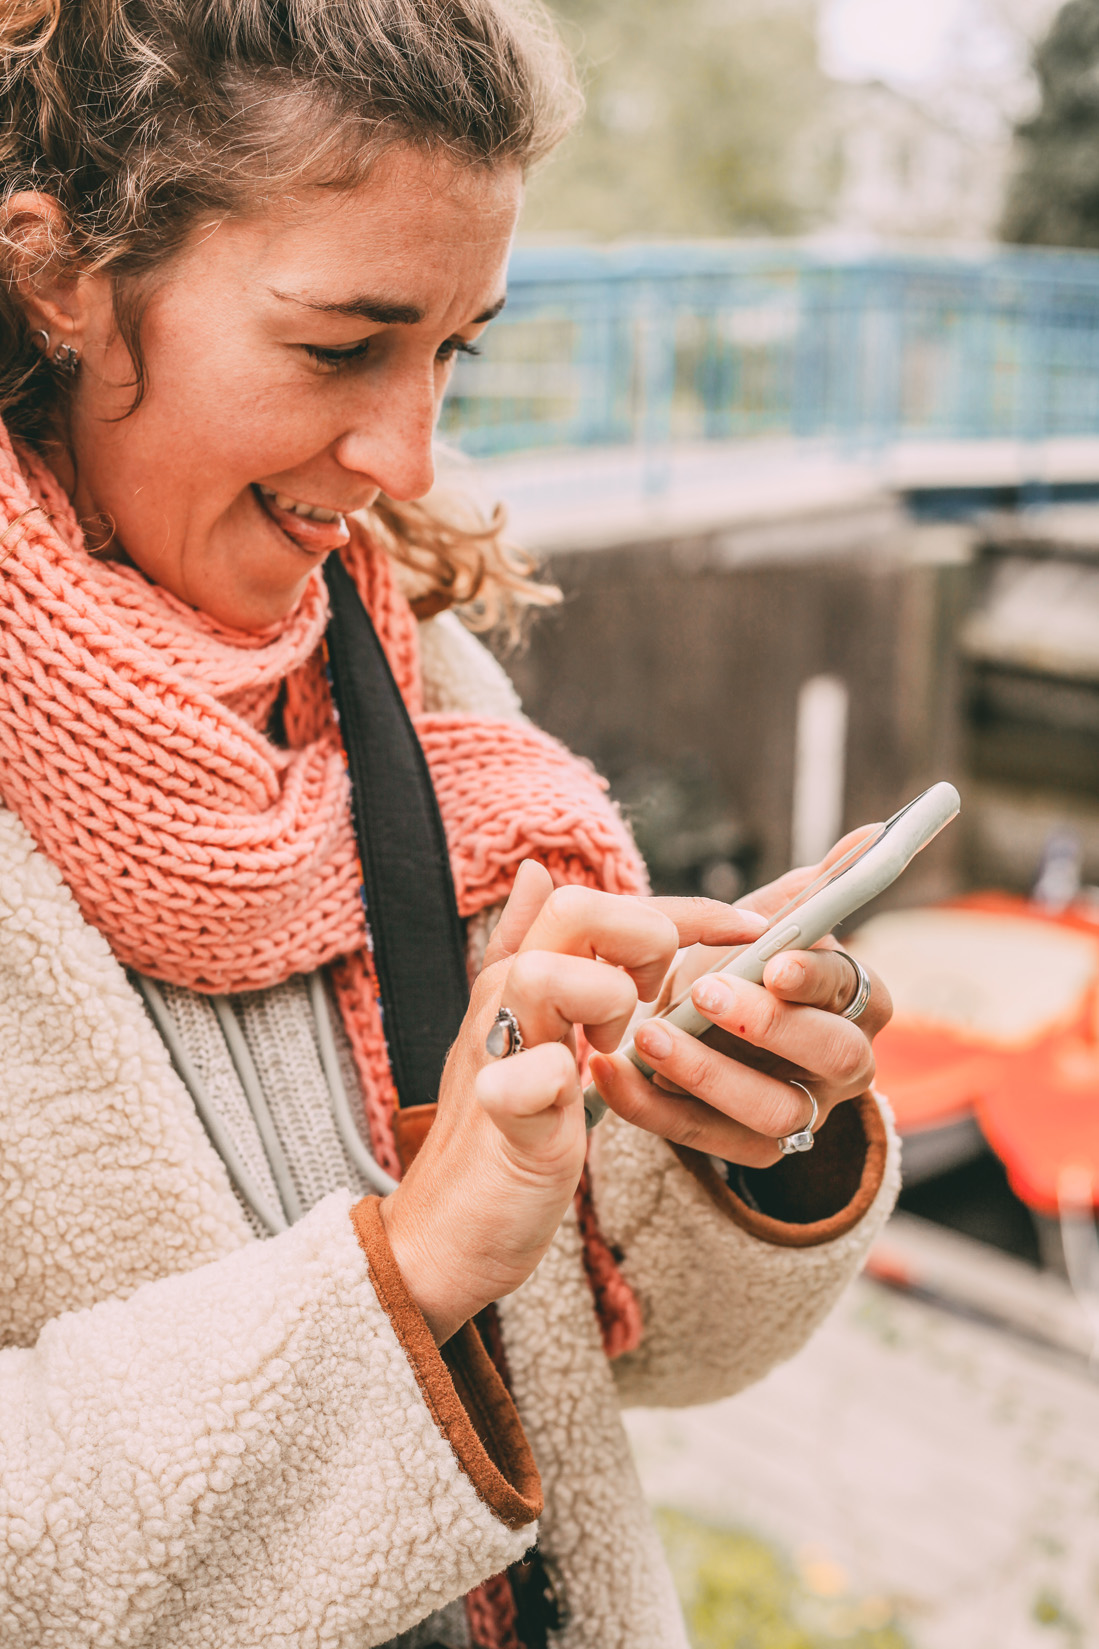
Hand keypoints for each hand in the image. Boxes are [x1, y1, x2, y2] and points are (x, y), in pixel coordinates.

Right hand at [380, 862, 768, 1342]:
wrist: (445, 1230)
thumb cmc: (501, 1131)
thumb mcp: (526, 1031)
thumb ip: (534, 951)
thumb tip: (533, 871)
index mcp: (521, 974)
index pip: (603, 904)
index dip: (686, 910)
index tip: (751, 933)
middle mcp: (503, 998)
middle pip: (573, 909)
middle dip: (644, 941)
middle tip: (658, 1002)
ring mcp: (496, 1052)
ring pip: (547, 973)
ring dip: (605, 1000)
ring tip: (610, 1048)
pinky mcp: (499, 1118)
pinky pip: (525, 1078)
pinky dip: (553, 1082)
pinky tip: (573, 1099)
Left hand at [588, 830, 893, 1167]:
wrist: (694, 1029)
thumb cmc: (740, 966)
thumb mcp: (770, 922)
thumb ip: (814, 886)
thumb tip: (872, 832)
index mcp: (855, 999)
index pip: (855, 987)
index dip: (816, 977)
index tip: (772, 961)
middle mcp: (845, 1062)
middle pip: (835, 1056)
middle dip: (770, 1026)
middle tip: (704, 994)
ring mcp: (803, 1113)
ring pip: (777, 1112)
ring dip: (709, 1074)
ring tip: (648, 1036)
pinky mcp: (753, 1150)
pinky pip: (711, 1141)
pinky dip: (656, 1109)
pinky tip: (610, 1072)